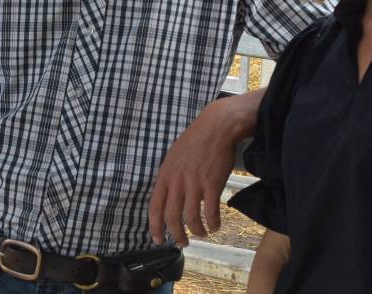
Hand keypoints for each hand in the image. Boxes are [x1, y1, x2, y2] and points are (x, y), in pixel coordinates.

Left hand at [148, 94, 258, 245]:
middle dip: (177, 236)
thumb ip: (170, 177)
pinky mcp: (212, 184)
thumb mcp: (174, 157)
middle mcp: (177, 181)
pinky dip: (213, 223)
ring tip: (203, 234)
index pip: (154, 207)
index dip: (155, 227)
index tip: (158, 240)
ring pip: (191, 218)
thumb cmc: (196, 140)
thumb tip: (169, 195)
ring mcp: (194, 183)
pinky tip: (215, 225)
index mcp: (165, 175)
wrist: (216, 126)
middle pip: (172, 218)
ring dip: (197, 231)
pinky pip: (211, 212)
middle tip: (183, 243)